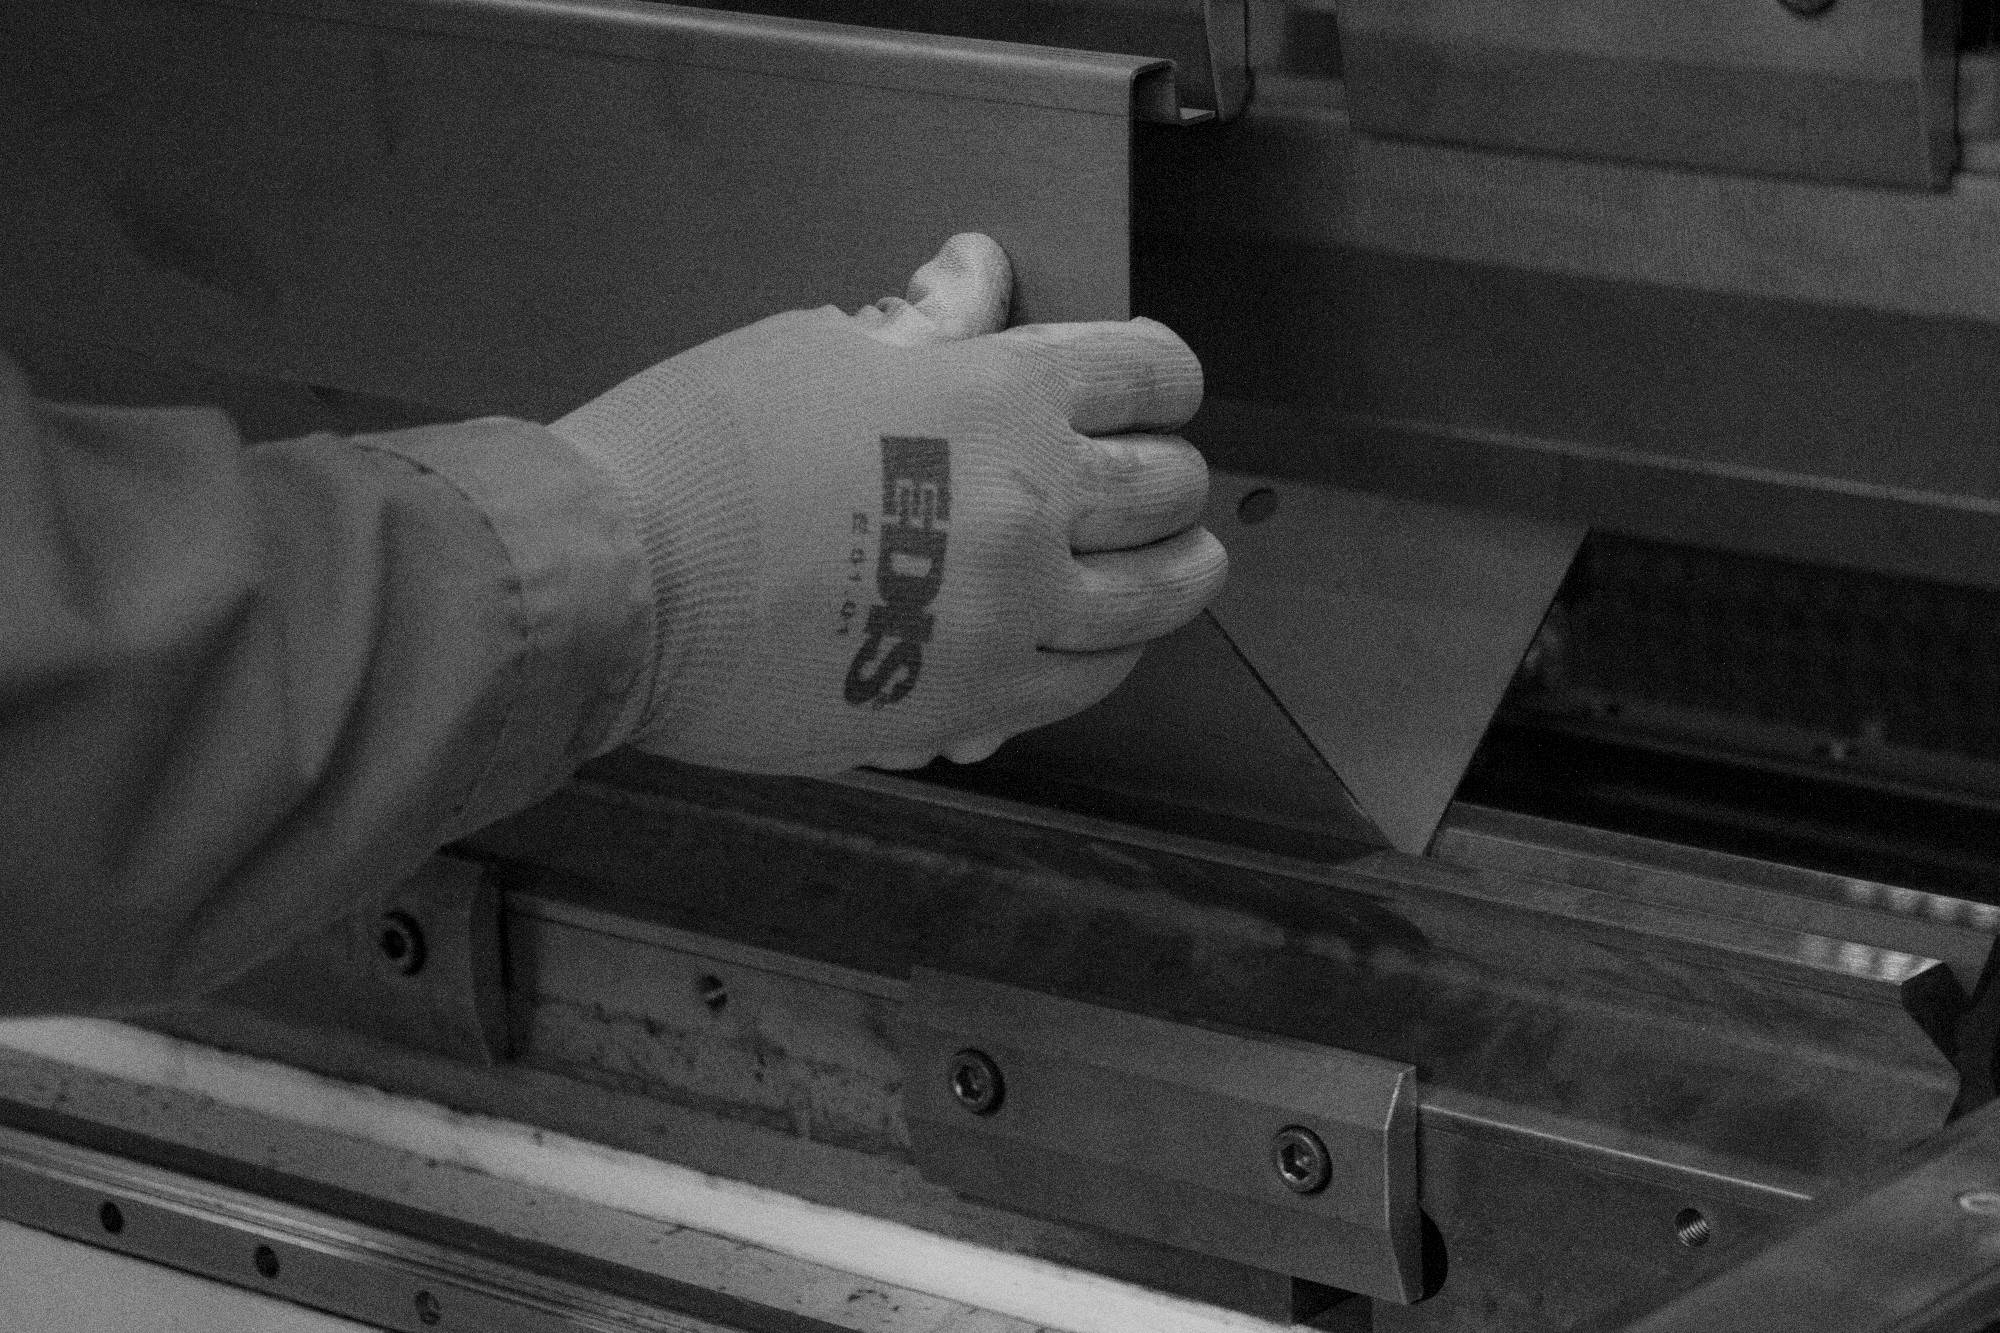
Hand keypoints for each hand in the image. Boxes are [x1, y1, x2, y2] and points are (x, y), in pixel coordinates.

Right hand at [552, 233, 1226, 772]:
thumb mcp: (814, 350)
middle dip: (1171, 479)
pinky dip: (1102, 658)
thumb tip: (977, 273)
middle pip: (1172, 490)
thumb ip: (925, 324)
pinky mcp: (971, 704)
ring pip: (1156, 604)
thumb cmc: (696, 455)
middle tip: (1156, 486)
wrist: (617, 586)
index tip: (1156, 391)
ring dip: (1171, 577)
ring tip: (1165, 570)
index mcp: (998, 396)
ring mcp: (1011, 616)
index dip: (1164, 377)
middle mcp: (1030, 506)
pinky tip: (1089, 642)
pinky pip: (1085, 686)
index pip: (1150, 372)